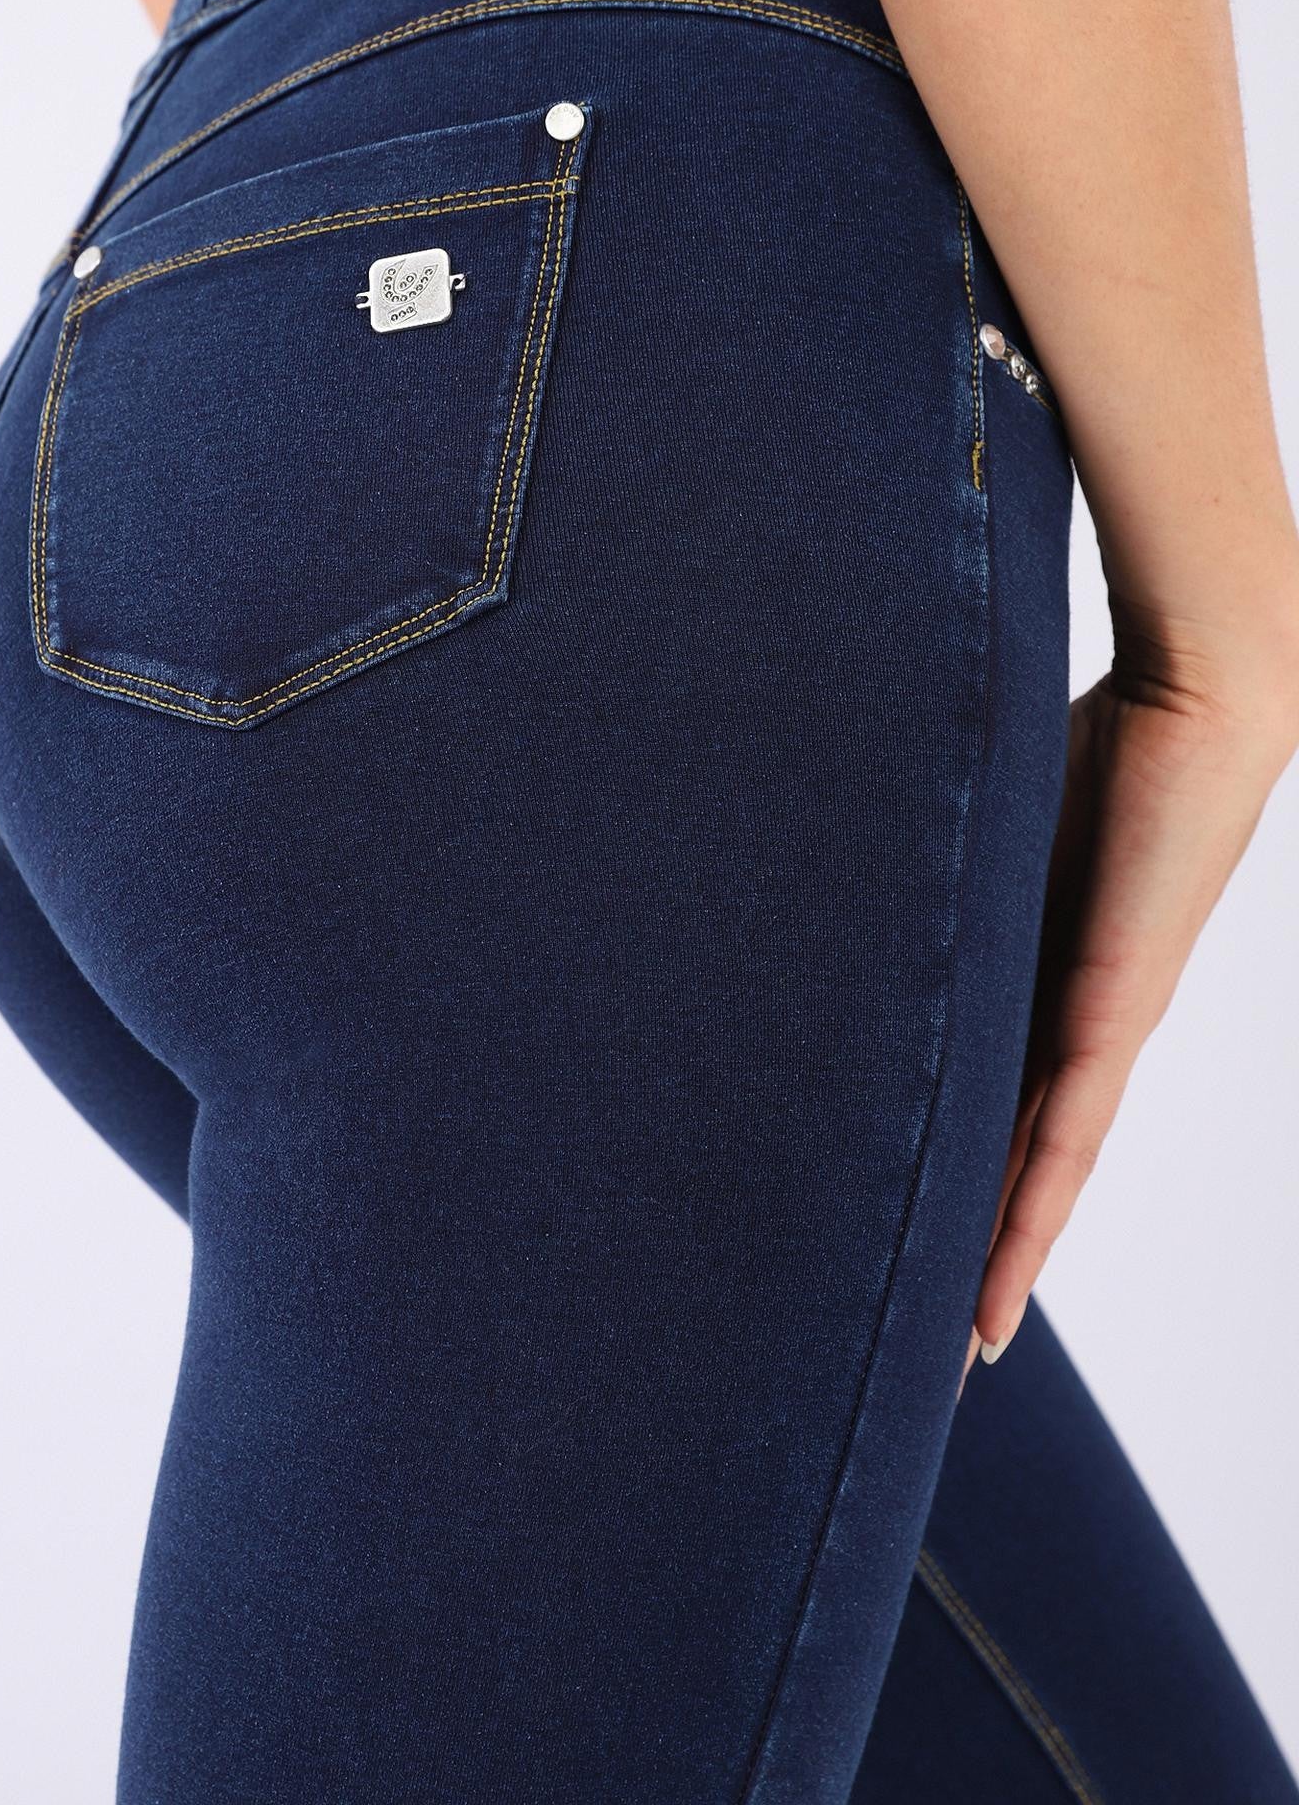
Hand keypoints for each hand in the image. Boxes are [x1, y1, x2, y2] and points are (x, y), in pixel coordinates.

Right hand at [961, 605, 1298, 1388]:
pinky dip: (1029, 1225)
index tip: (924, 1241)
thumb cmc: (1101, 719)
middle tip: (934, 1339)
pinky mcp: (1113, 1009)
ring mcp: (1105, 1020)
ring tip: (959, 1351)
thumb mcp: (988, 815)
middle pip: (1023, 1157)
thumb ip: (934, 859)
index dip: (970, 1179)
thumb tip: (834, 854)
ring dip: (1004, 1265)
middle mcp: (1083, 1015)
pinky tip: (999, 1294)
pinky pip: (1064, 1140)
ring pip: (1044, 1172)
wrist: (1203, 686)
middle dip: (981, 1247)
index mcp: (1050, 974)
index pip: (1001, 1102)